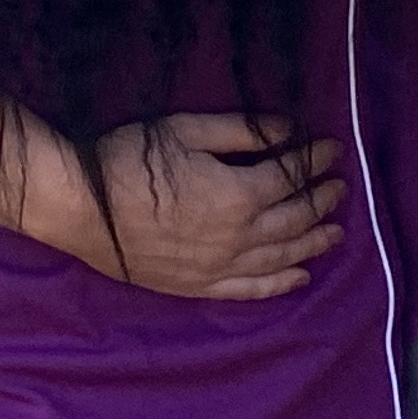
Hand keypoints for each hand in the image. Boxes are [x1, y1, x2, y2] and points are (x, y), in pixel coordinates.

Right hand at [70, 114, 346, 300]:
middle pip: (294, 219)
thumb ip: (240, 131)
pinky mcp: (198, 286)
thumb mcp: (184, 130)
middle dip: (321, 201)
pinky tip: (299, 277)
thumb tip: (287, 129)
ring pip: (281, 257)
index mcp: (238, 194)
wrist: (79, 208)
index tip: (331, 149)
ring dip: (312, 242)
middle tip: (338, 188)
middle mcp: (238, 237)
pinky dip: (280, 284)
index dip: (314, 160)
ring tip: (334, 231)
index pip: (290, 176)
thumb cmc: (127, 161)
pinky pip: (250, 289)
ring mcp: (219, 267)